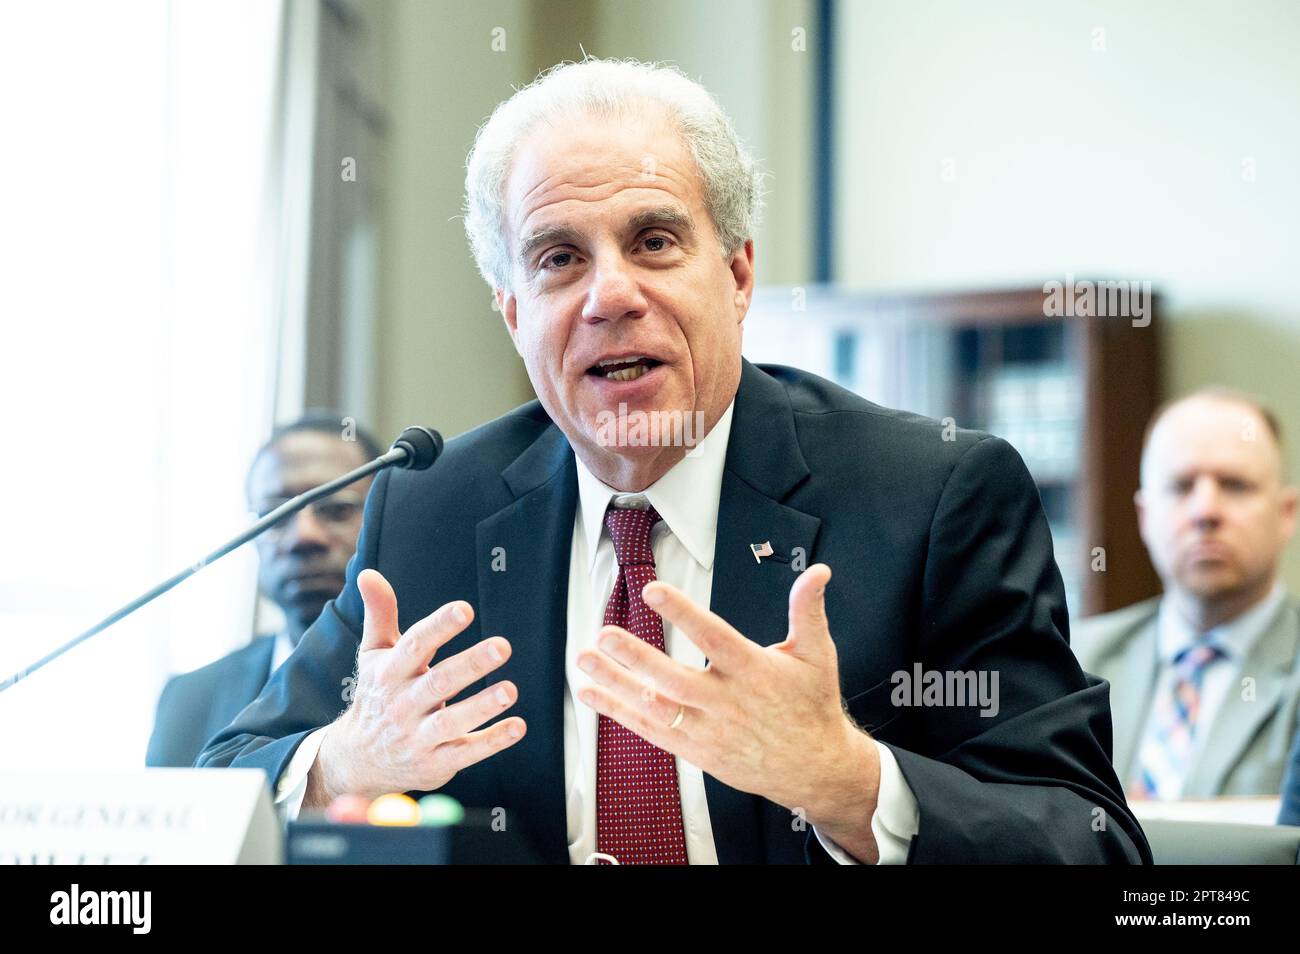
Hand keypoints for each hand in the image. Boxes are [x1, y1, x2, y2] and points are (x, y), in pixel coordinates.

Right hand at [306, 568, 525, 805]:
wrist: (359, 759)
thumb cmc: (377, 696)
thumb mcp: (373, 655)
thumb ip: (380, 614)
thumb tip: (368, 574)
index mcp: (389, 674)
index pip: (414, 646)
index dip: (438, 627)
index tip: (463, 609)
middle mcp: (403, 705)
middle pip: (438, 683)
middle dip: (470, 665)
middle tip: (502, 646)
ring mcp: (418, 737)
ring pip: (452, 721)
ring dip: (482, 706)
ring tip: (510, 690)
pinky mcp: (436, 762)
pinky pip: (466, 752)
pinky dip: (492, 741)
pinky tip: (517, 726)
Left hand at [575, 563, 879, 855]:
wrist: (813, 768)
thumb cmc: (811, 706)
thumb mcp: (817, 655)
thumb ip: (808, 611)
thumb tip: (818, 572)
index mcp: (755, 672)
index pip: (714, 639)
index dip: (684, 615)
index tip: (654, 591)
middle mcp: (727, 702)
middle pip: (675, 679)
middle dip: (637, 657)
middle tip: (605, 634)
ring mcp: (708, 729)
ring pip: (655, 706)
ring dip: (616, 684)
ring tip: (585, 660)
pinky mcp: (695, 749)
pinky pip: (650, 730)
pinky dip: (619, 713)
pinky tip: (592, 693)